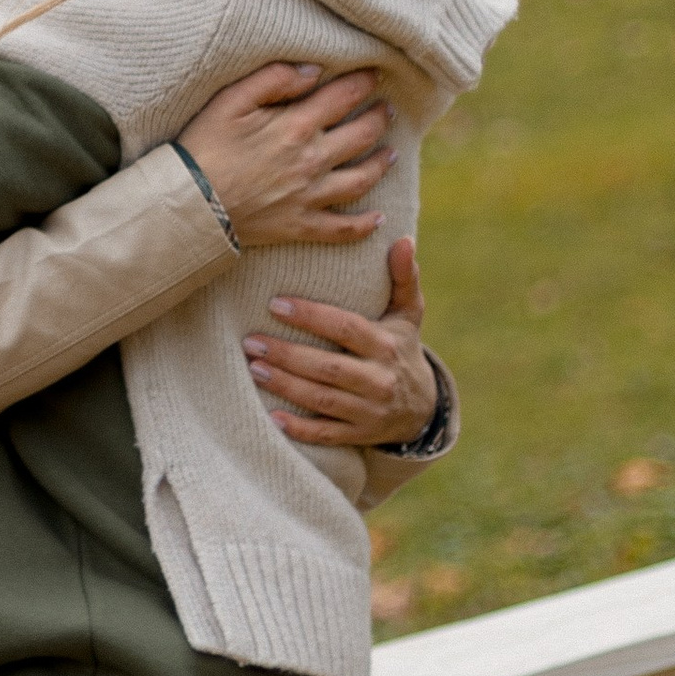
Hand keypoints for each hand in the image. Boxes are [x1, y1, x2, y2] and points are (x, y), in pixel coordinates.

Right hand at [180, 62, 392, 247]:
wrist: (190, 203)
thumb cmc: (204, 146)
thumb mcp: (230, 100)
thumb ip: (273, 79)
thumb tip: (313, 70)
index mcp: (296, 126)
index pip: (343, 97)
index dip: (363, 83)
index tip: (375, 75)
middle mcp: (312, 161)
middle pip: (361, 136)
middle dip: (379, 119)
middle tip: (388, 110)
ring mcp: (310, 196)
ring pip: (361, 180)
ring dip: (382, 164)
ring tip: (392, 153)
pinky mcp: (300, 225)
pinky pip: (342, 229)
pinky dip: (364, 225)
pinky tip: (378, 219)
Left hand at [244, 240, 438, 447]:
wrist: (423, 408)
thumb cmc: (402, 348)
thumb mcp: (409, 314)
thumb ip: (403, 278)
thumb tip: (402, 239)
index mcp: (387, 345)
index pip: (346, 328)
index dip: (311, 316)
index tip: (275, 304)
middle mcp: (379, 380)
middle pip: (328, 367)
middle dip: (288, 354)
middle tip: (251, 340)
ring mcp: (369, 411)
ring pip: (322, 400)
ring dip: (285, 385)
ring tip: (253, 367)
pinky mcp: (360, 435)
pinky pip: (327, 435)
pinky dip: (300, 429)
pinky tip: (272, 416)